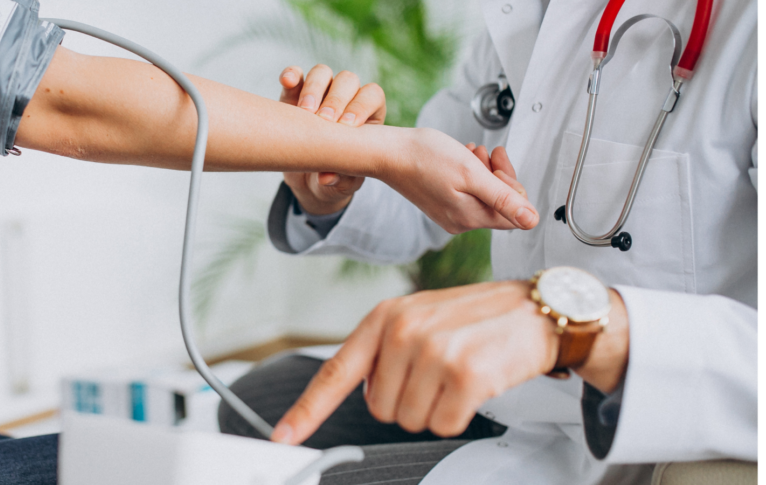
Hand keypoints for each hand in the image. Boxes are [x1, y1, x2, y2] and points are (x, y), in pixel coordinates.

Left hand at [270, 282, 628, 444]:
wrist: (537, 310)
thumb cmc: (475, 318)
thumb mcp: (418, 317)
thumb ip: (382, 351)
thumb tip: (361, 391)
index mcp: (383, 318)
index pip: (335, 372)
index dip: (307, 410)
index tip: (285, 435)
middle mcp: (402, 331)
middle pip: (379, 409)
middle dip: (408, 401)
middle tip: (437, 373)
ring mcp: (433, 351)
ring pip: (410, 420)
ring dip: (435, 408)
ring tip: (456, 373)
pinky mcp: (465, 374)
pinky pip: (444, 424)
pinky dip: (460, 414)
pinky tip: (475, 383)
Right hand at [278, 65, 381, 214]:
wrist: (308, 180)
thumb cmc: (334, 180)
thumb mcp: (341, 185)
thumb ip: (339, 181)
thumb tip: (327, 177)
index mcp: (368, 115)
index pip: (372, 96)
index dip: (362, 106)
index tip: (347, 127)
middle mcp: (346, 98)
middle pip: (347, 81)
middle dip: (336, 99)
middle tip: (324, 120)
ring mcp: (320, 93)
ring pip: (322, 73)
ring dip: (314, 88)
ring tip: (305, 112)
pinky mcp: (294, 95)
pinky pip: (294, 77)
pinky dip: (291, 76)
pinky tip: (287, 82)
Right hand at [381, 129, 537, 231]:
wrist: (389, 153)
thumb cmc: (425, 158)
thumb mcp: (472, 174)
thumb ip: (504, 199)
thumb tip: (532, 221)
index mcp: (470, 218)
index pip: (514, 212)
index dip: (512, 184)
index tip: (498, 159)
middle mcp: (460, 222)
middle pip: (499, 204)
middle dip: (498, 175)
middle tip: (486, 152)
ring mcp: (449, 215)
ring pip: (484, 195)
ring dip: (484, 171)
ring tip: (471, 152)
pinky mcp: (441, 205)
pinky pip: (467, 193)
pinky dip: (469, 174)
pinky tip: (461, 158)